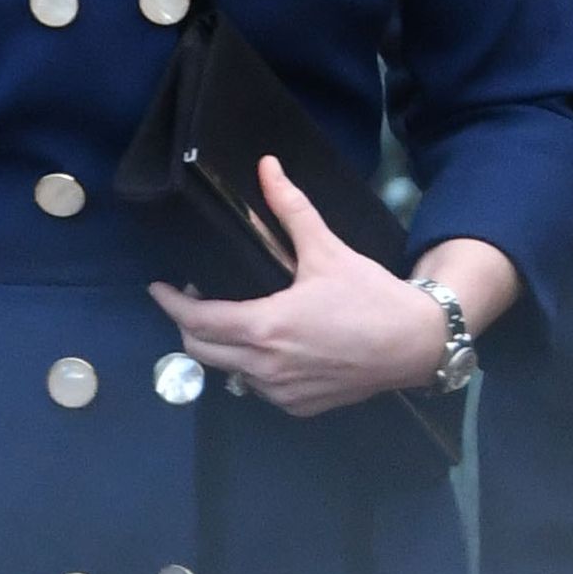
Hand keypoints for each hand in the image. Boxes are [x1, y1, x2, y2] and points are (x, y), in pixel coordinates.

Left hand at [147, 158, 445, 416]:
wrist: (415, 342)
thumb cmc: (369, 295)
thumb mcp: (327, 250)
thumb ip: (291, 210)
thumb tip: (267, 166)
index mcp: (265, 326)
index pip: (198, 321)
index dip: (172, 304)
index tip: (158, 288)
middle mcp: (264, 366)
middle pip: (200, 353)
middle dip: (189, 327)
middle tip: (196, 301)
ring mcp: (280, 392)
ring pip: (229, 373)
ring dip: (222, 349)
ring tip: (235, 322)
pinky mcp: (299, 407)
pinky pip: (259, 389)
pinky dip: (252, 369)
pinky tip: (271, 348)